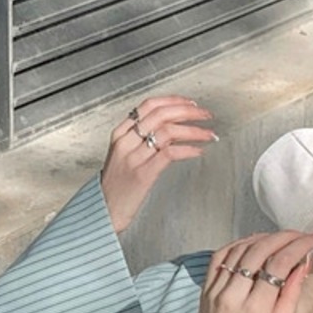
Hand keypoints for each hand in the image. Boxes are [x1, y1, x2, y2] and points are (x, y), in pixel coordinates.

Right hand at [99, 96, 215, 233]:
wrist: (104, 211)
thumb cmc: (117, 185)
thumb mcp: (123, 155)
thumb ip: (140, 139)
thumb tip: (169, 126)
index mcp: (120, 134)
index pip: (149, 105)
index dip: (173, 100)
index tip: (190, 103)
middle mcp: (125, 142)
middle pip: (161, 115)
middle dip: (188, 111)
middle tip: (206, 114)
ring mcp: (133, 158)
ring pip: (168, 132)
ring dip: (194, 130)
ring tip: (209, 134)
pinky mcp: (143, 174)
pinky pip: (169, 153)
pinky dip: (188, 149)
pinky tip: (198, 151)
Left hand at [182, 231, 312, 312]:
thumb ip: (290, 297)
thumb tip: (303, 266)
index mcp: (255, 310)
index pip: (278, 264)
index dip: (298, 247)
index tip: (312, 241)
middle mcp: (233, 295)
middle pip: (259, 250)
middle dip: (284, 237)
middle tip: (300, 235)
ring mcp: (216, 289)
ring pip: (240, 249)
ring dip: (263, 237)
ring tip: (282, 237)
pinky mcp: (206, 287)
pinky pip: (221, 255)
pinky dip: (239, 243)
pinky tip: (254, 242)